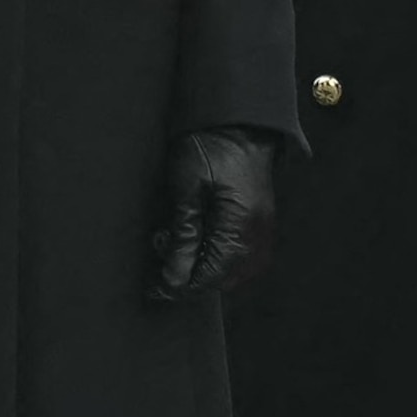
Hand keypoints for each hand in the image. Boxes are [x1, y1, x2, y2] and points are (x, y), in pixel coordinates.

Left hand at [149, 127, 277, 301]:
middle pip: (221, 279)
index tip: (155, 289)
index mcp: (240, 227)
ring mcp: (262, 233)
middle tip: (158, 262)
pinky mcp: (258, 226)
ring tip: (170, 242)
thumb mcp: (187, 188)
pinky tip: (190, 237)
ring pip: (229, 271)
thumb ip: (183, 234)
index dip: (181, 286)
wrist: (236, 127)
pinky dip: (212, 255)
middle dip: (187, 277)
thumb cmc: (208, 150)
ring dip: (199, 265)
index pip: (211, 276)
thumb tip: (175, 276)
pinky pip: (237, 256)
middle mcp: (258, 236)